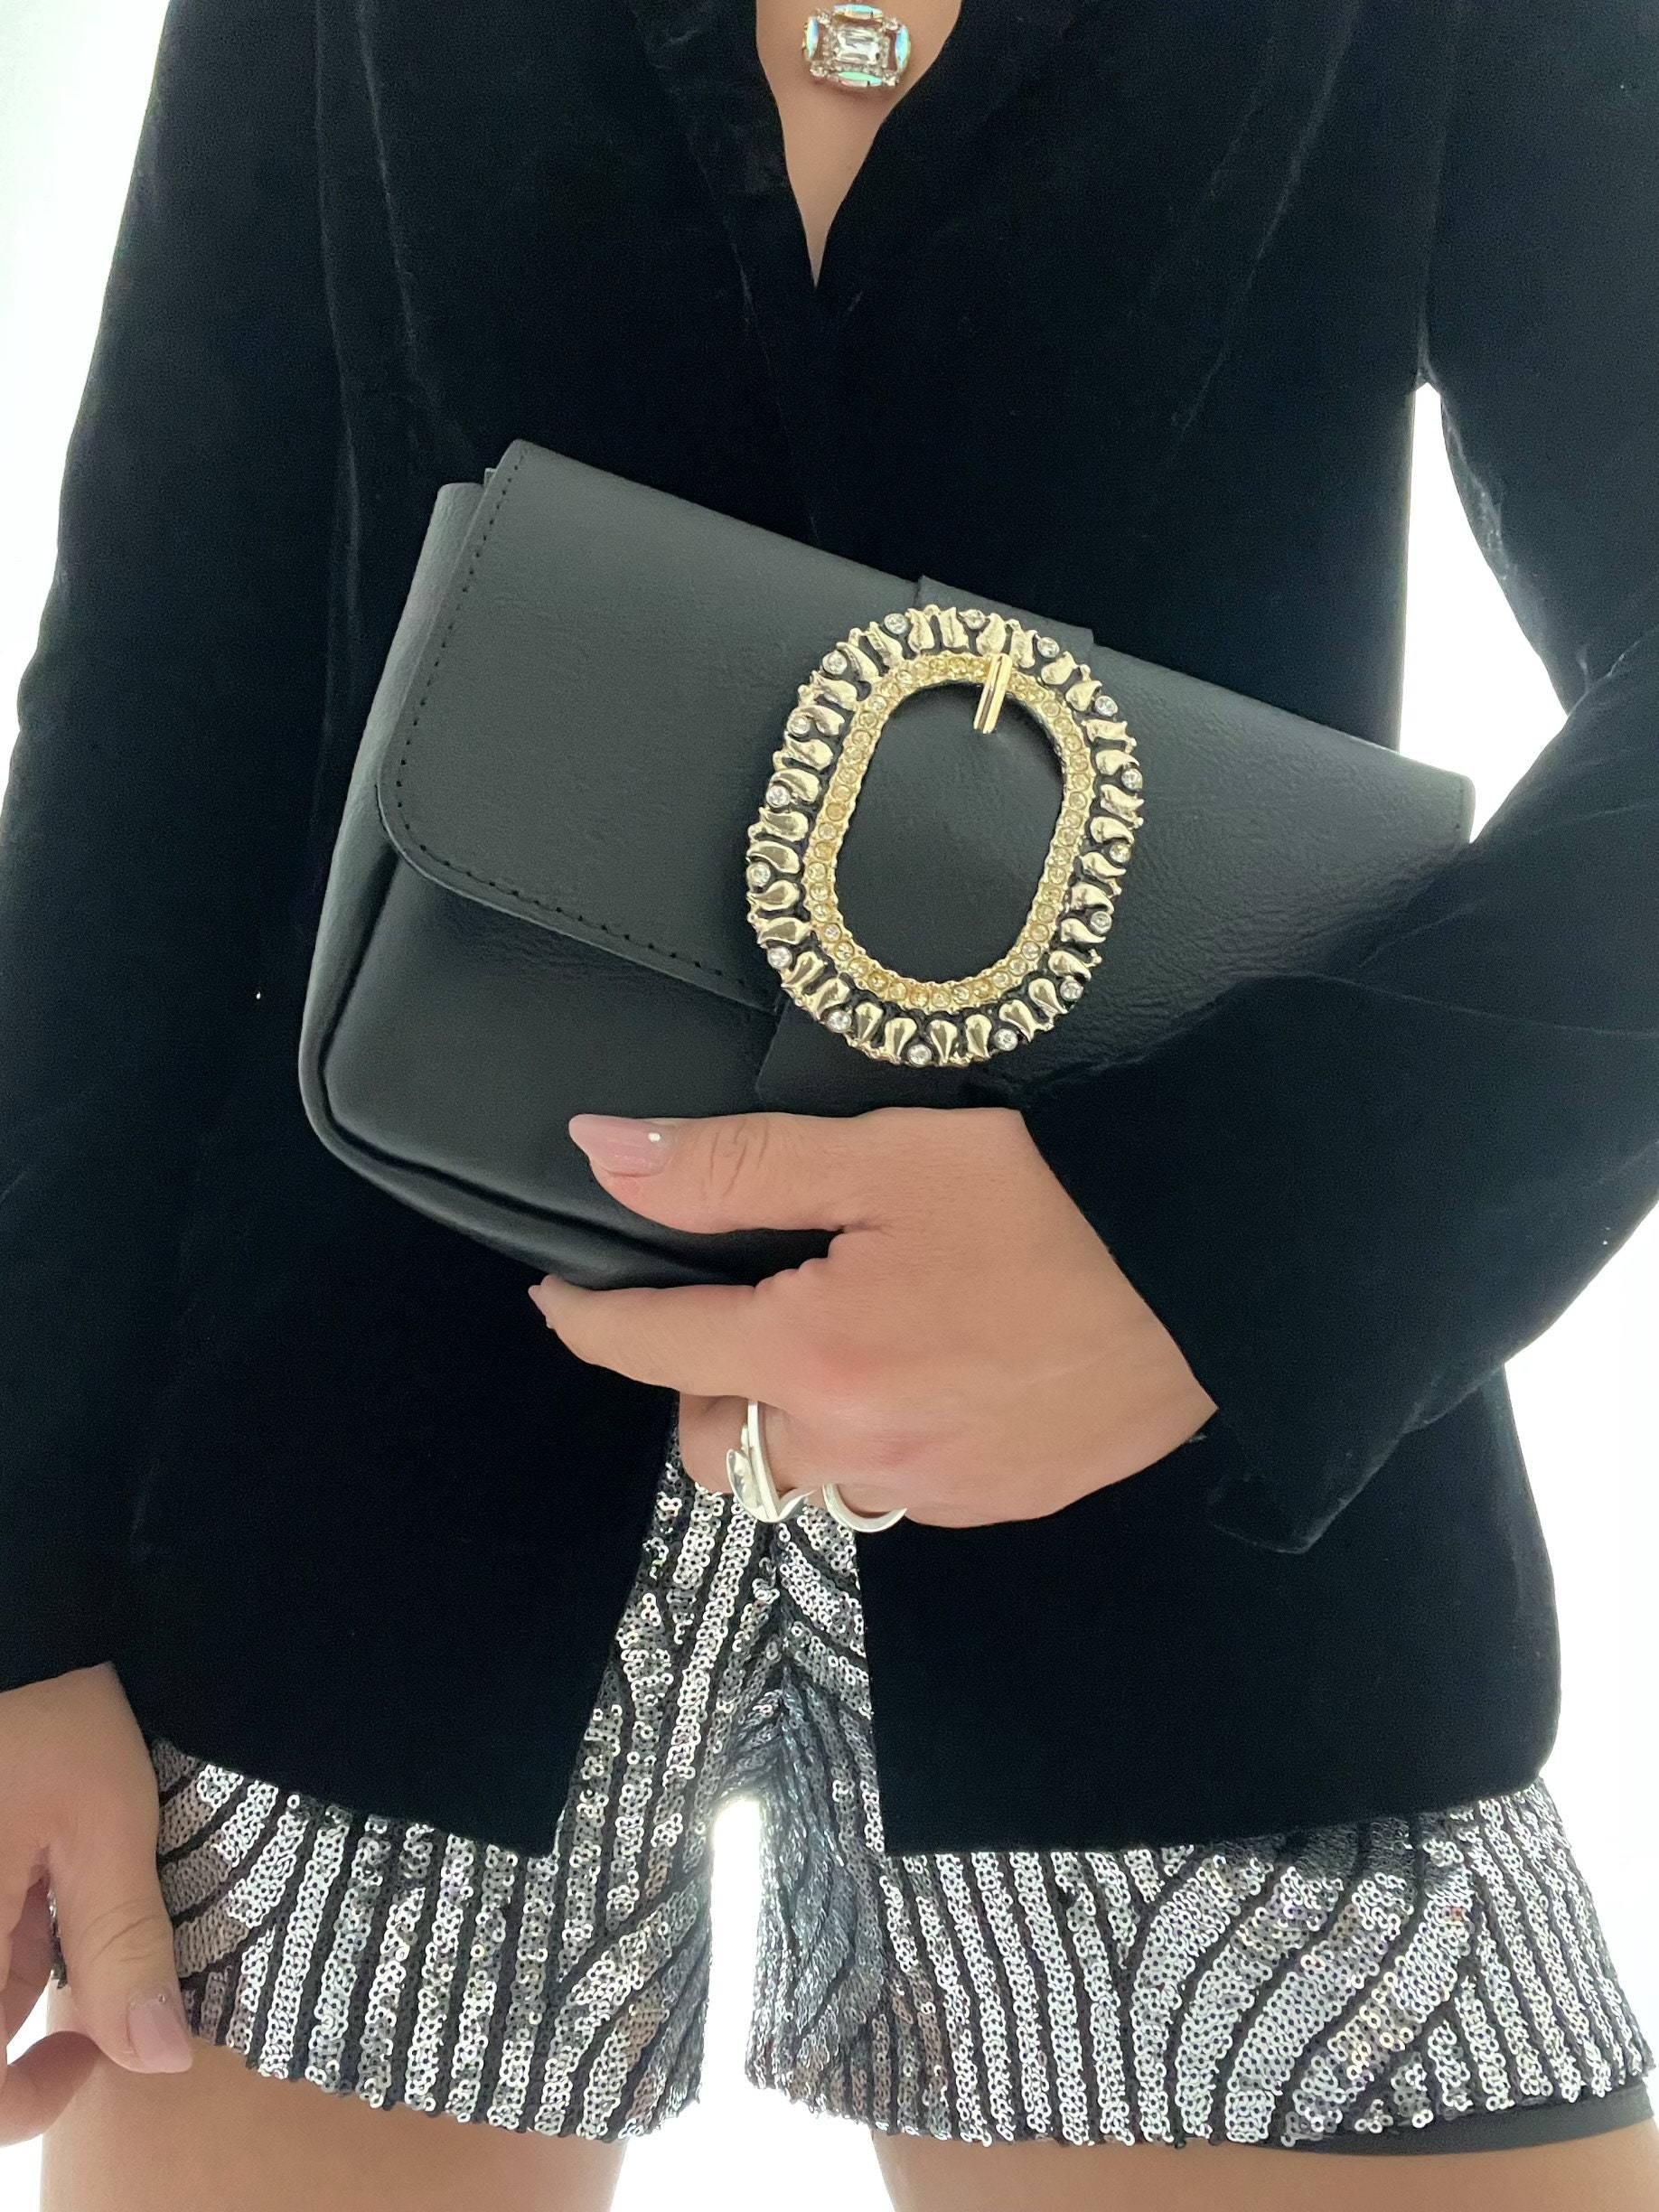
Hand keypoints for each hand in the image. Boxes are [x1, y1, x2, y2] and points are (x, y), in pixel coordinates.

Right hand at [0, 1663, 191, 2143]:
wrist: (18, 1615)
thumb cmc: (49, 1709)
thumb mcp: (107, 1822)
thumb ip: (125, 1945)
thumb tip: (158, 2060)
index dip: (28, 2099)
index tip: (91, 2054)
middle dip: (29, 2006)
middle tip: (95, 1936)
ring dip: (20, 1951)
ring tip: (69, 1862)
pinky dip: (9, 1914)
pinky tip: (42, 1853)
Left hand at [531, 1106, 1217, 1524]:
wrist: (1216, 1284)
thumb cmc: (1057, 1203)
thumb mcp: (887, 1156)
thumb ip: (736, 1165)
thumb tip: (603, 1151)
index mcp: (814, 1355)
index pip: (651, 1349)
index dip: (587, 1318)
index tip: (559, 1295)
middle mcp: (857, 1448)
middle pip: (716, 1450)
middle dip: (704, 1390)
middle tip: (753, 1312)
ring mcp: (929, 1492)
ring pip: (807, 1477)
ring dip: (795, 1422)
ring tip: (852, 1340)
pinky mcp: (993, 1506)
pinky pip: (892, 1487)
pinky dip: (879, 1438)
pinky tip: (934, 1372)